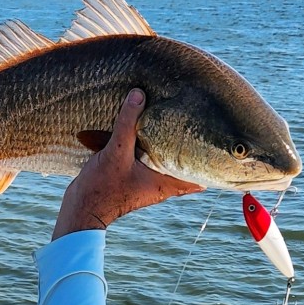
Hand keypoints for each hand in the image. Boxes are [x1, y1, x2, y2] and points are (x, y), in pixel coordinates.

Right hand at [52, 89, 204, 240]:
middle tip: (203, 128)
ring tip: (178, 125)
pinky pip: (147, 162)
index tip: (223, 151)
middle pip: (184, 168)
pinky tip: (146, 133)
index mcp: (163, 184)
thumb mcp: (116, 152)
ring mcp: (145, 184)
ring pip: (165, 164)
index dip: (211, 165)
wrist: (80, 210)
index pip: (198, 178)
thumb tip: (139, 93)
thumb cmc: (101, 190)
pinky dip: (150, 149)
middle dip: (192, 151)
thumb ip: (128, 123)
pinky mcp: (131, 180)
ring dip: (170, 149)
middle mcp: (158, 186)